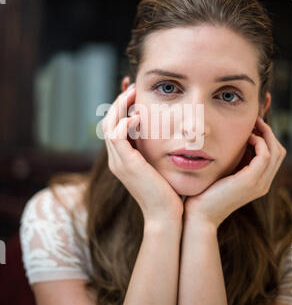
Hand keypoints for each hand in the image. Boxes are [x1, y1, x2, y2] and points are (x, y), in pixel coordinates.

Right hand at [101, 84, 183, 226]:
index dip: (122, 107)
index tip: (134, 92)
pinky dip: (125, 122)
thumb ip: (158, 151)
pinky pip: (117, 135)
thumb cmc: (169, 193)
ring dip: (120, 106)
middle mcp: (116, 159)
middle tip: (133, 87)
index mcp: (123, 159)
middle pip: (108, 121)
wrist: (166, 216)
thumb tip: (168, 135)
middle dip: (119, 102)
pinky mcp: (125, 163)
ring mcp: (118, 162)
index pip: (115, 126)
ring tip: (134, 94)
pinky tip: (139, 116)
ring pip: (109, 124)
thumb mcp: (161, 167)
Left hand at [183, 116, 286, 228]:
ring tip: (252, 125)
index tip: (254, 125)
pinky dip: (258, 142)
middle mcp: (264, 184)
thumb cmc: (206, 194)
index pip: (274, 156)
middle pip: (279, 151)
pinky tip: (246, 138)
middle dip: (269, 133)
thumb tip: (233, 143)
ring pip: (276, 151)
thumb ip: (233, 161)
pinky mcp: (251, 181)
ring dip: (265, 134)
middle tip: (255, 121)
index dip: (267, 138)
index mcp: (259, 182)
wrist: (199, 215)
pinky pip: (264, 155)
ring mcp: (260, 184)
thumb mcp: (224, 174)